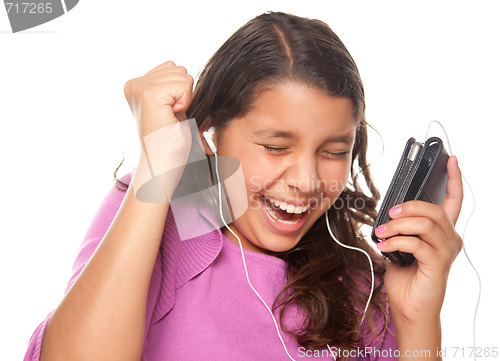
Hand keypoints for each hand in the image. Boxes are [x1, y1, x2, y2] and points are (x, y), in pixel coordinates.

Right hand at [123, 61, 194, 200]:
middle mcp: (133, 84)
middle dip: (183, 94)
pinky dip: (185, 102)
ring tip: (170, 118)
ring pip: (182, 75)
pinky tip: (172, 117)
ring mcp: (139, 87)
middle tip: (170, 117)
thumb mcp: (170, 105)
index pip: (172, 68)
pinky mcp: (149, 94)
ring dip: (184, 99)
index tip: (168, 113)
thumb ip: (169, 84)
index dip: (180, 92)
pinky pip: (184, 84)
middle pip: (178, 69)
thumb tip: (179, 68)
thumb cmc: (170, 142)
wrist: (163, 164)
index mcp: (135, 86)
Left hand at [375, 155, 462, 323]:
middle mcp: (449, 239)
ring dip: (398, 225)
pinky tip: (384, 246)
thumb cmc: (405, 276)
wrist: (409, 307)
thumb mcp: (401, 245)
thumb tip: (389, 211)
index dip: (454, 178)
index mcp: (441, 232)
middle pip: (435, 209)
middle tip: (388, 213)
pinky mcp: (438, 264)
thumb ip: (402, 228)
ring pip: (425, 223)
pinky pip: (416, 243)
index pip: (453, 200)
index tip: (450, 160)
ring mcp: (446, 252)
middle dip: (409, 206)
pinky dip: (396, 241)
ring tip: (381, 232)